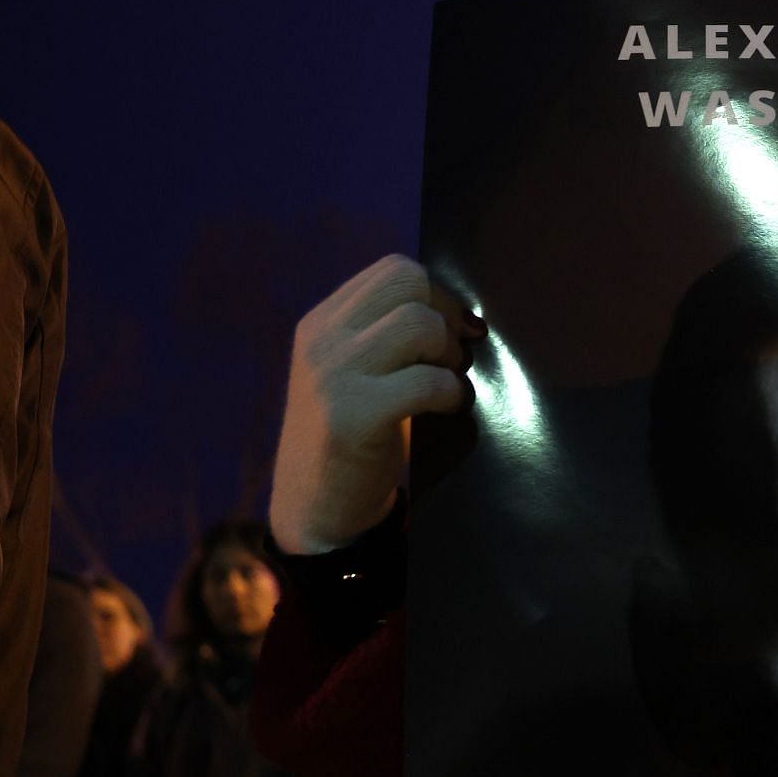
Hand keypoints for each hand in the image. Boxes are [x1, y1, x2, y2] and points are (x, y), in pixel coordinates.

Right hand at [270, 255, 483, 553]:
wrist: (316, 506)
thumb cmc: (353, 435)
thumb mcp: (355, 371)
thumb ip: (385, 334)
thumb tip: (462, 314)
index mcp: (323, 322)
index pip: (393, 270)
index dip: (439, 294)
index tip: (458, 330)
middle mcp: (322, 340)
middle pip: (408, 284)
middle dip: (447, 317)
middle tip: (454, 359)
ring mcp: (332, 376)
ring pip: (419, 325)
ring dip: (450, 356)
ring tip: (448, 385)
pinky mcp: (352, 416)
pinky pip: (427, 382)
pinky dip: (453, 394)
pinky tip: (450, 409)